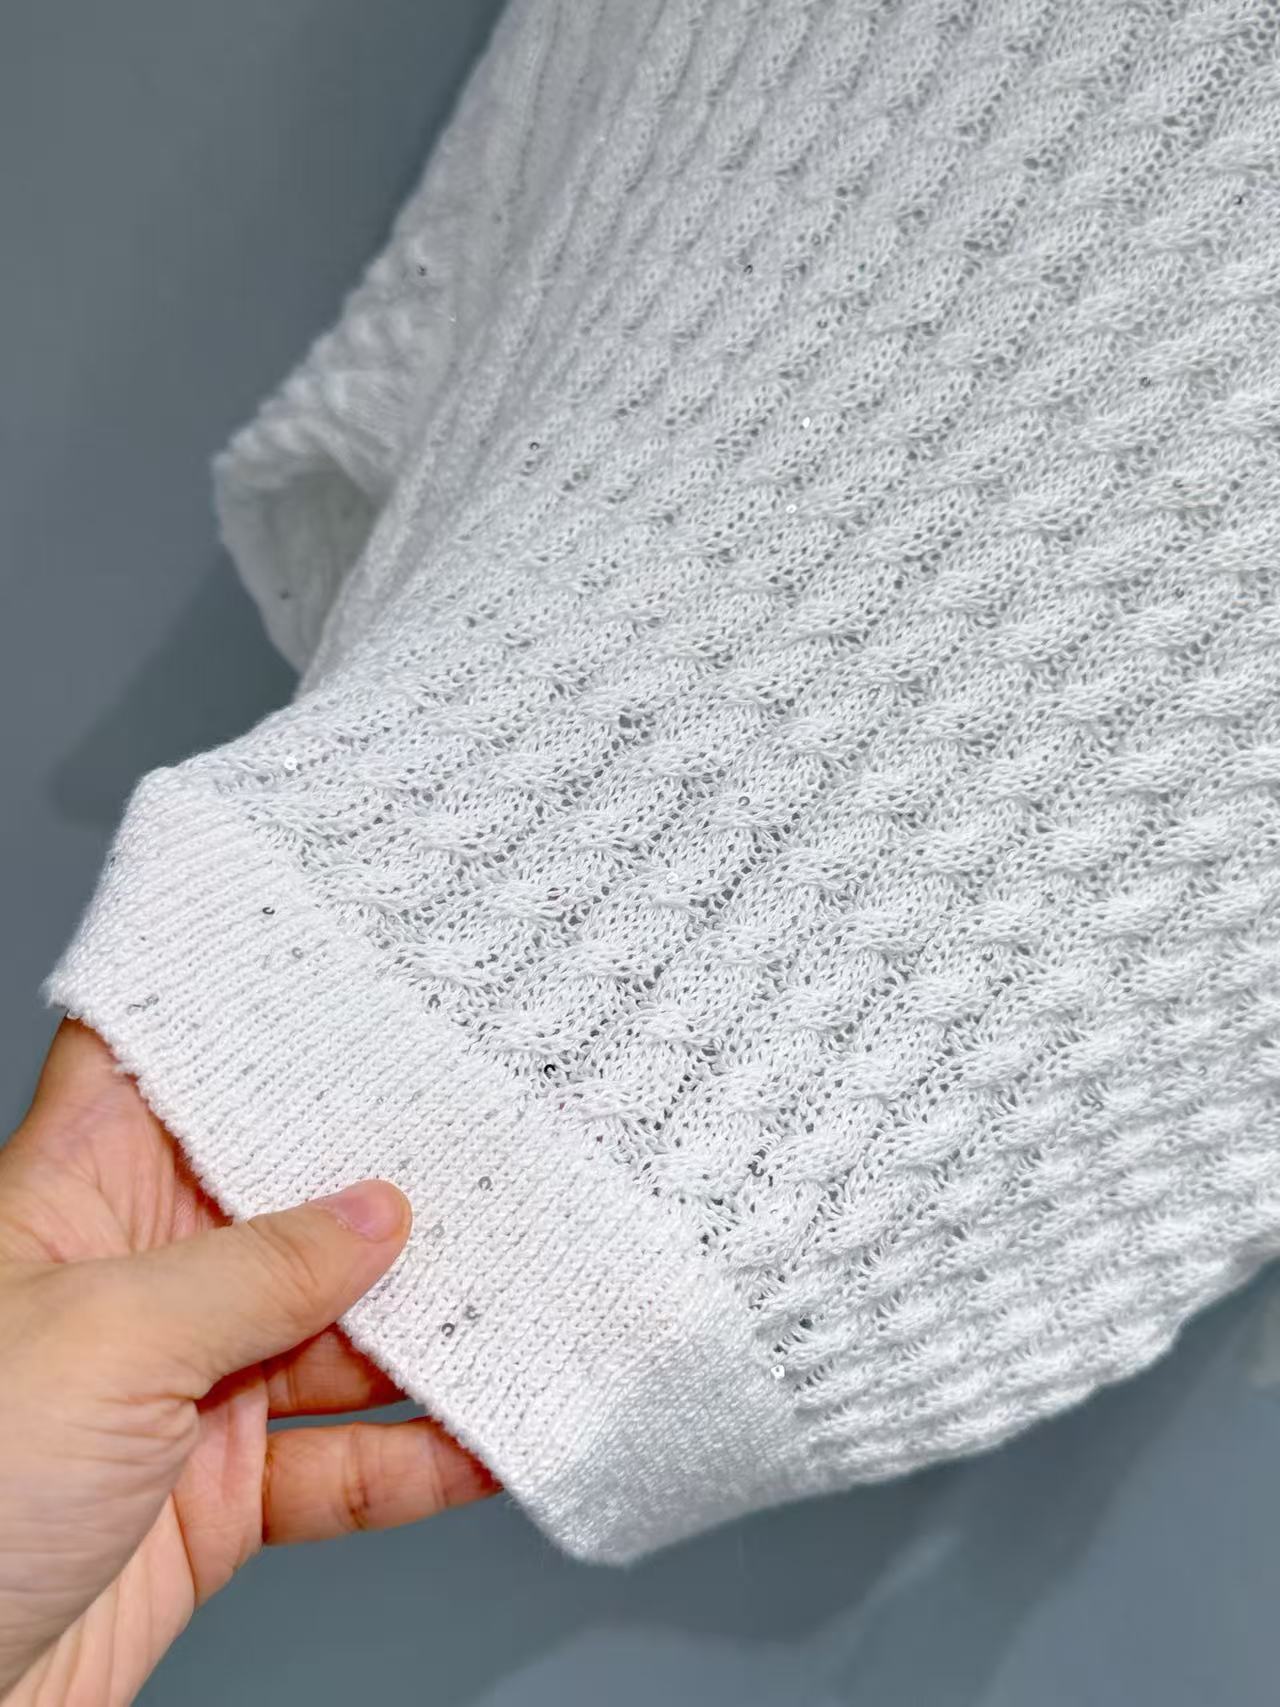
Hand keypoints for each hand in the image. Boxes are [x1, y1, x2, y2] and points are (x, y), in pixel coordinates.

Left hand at [0, 1019, 496, 1705]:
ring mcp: (180, 1393)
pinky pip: (341, 1466)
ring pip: (332, 1338)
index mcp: (73, 1201)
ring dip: (430, 1332)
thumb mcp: (108, 1341)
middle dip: (383, 1186)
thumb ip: (258, 1273)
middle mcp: (134, 1285)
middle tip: (493, 1149)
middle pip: (282, 1207)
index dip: (241, 1017)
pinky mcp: (215, 1500)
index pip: (155, 1070)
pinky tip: (491, 1440)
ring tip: (527, 1295)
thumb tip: (376, 1216)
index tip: (346, 980)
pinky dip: (421, 1461)